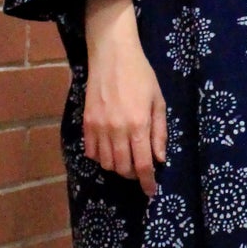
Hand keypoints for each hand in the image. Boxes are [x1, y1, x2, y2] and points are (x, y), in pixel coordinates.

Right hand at [83, 0, 166, 196]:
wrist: (112, 55)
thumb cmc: (141, 75)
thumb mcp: (158, 101)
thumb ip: (159, 132)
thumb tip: (160, 159)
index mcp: (138, 125)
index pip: (143, 165)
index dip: (147, 183)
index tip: (150, 192)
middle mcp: (117, 131)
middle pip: (123, 168)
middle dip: (133, 176)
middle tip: (140, 170)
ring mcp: (99, 127)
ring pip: (106, 163)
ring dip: (117, 167)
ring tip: (125, 160)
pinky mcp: (87, 122)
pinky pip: (91, 151)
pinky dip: (100, 157)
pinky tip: (108, 150)